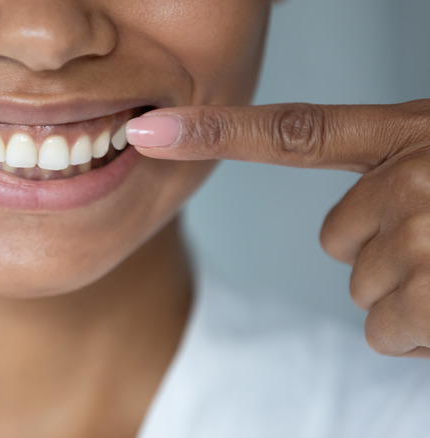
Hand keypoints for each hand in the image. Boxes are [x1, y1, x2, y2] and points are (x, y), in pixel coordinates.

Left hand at [126, 100, 429, 357]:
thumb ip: (392, 168)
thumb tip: (351, 220)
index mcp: (408, 135)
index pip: (294, 132)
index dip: (216, 132)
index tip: (151, 132)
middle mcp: (406, 181)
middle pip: (335, 239)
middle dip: (378, 249)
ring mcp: (417, 239)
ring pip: (362, 290)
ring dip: (408, 292)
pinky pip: (386, 332)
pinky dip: (421, 333)